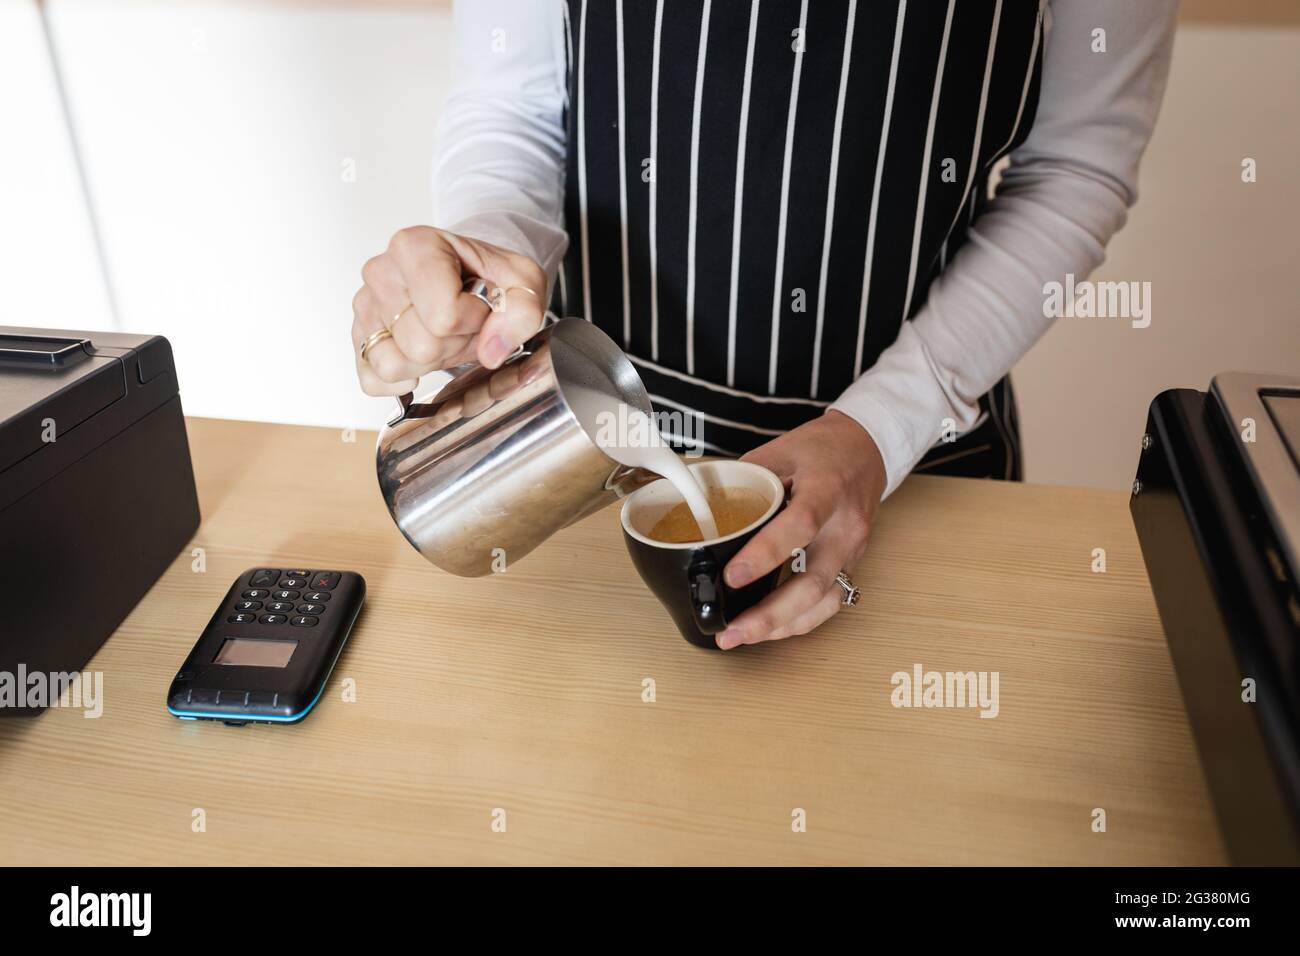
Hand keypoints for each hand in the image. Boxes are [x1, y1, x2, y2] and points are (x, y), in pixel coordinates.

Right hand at [351, 226, 546, 394]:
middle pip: (420, 344)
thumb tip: (492, 350)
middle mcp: (381, 272)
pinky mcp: (359, 337)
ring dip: (429, 363)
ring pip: (393, 365)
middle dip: (454, 344)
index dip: (473, 323)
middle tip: (464, 325)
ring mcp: (365, 306)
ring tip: (444, 336)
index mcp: (416, 247)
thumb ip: (523, 311)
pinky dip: (402, 379)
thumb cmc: (488, 276)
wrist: (469, 277)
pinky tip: (421, 357)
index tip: (480, 307)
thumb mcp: (524, 281)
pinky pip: (373, 380)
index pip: (443, 315)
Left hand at [718, 411, 885, 649]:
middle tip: (731, 631)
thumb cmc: (821, 448)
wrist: (867, 449)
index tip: (731, 576)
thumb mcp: (779, 450)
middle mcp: (845, 525)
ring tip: (742, 636)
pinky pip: (831, 602)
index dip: (765, 554)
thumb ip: (744, 481)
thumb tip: (701, 511)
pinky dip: (801, 621)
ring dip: (783, 626)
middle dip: (770, 614)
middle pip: (814, 581)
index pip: (800, 525)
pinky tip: (772, 629)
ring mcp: (853, 549)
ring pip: (824, 601)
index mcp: (826, 488)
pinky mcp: (853, 563)